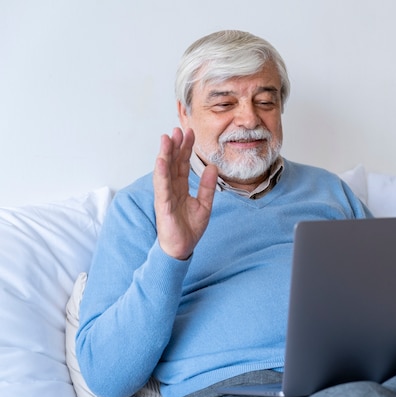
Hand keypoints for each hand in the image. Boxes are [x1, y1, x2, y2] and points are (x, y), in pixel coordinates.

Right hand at [153, 127, 217, 259]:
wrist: (182, 248)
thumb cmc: (189, 229)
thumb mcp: (205, 205)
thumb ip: (207, 186)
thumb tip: (213, 168)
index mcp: (180, 187)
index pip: (182, 163)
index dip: (186, 148)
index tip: (190, 132)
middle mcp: (171, 188)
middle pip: (172, 163)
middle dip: (175, 145)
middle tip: (178, 129)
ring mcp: (166, 195)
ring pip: (164, 171)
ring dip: (165, 154)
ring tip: (167, 138)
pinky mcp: (163, 205)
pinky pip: (162, 187)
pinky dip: (161, 173)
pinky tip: (161, 160)